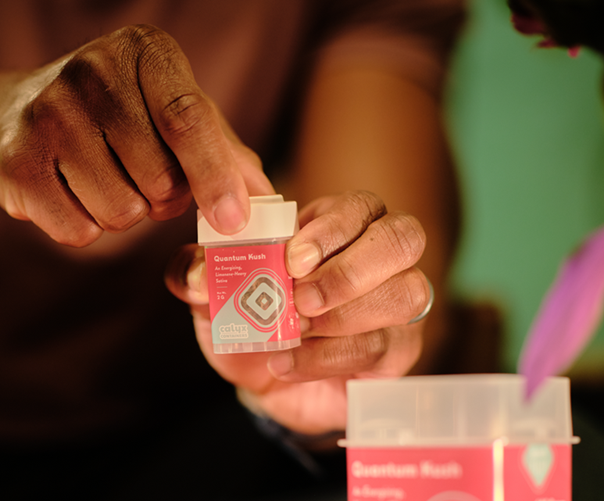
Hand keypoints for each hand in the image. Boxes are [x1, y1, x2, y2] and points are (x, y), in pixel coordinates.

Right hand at [0, 24, 271, 246]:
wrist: (18, 115)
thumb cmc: (120, 117)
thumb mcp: (173, 114)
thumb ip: (223, 152)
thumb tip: (266, 200)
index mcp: (144, 52)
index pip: (187, 118)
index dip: (214, 175)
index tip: (233, 221)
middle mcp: (90, 72)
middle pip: (159, 180)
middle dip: (165, 198)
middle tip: (146, 176)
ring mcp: (45, 116)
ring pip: (121, 211)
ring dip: (127, 213)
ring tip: (108, 179)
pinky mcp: (15, 165)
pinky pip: (79, 231)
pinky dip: (87, 226)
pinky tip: (73, 192)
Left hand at [166, 191, 430, 434]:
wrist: (264, 379)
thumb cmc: (252, 318)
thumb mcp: (215, 293)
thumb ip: (197, 273)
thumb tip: (196, 272)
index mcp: (339, 226)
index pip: (361, 206)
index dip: (332, 228)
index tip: (293, 259)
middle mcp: (379, 257)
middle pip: (404, 237)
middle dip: (350, 268)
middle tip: (302, 297)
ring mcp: (396, 302)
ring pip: (407, 292)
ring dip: (347, 313)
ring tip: (297, 329)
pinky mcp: (398, 349)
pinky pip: (383, 346)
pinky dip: (329, 356)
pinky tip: (288, 362)